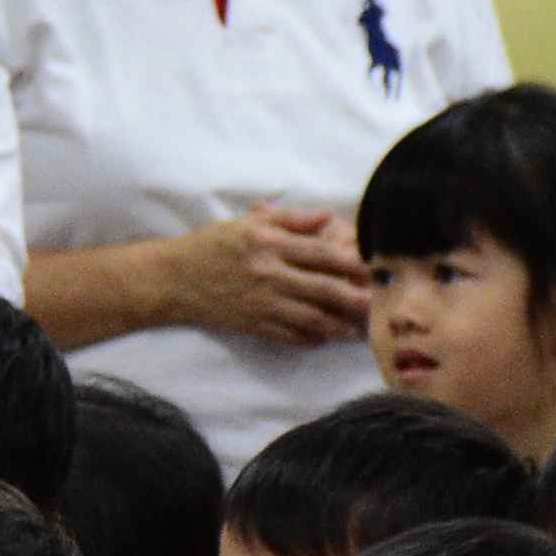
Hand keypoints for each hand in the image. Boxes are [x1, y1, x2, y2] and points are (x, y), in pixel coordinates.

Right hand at [178, 203, 371, 347]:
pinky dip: (311, 338)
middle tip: (382, 303)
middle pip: (324, 288)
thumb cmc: (212, 246)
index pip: (321, 253)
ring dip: (340, 324)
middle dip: (357, 297)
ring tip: (360, 326)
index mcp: (269, 244)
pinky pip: (291, 336)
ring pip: (312, 317)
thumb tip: (327, 217)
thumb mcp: (247, 223)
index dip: (353, 261)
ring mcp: (262, 302)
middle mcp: (269, 274)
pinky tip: (325, 337)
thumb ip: (290, 219)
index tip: (376, 267)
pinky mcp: (254, 324)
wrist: (173, 279)